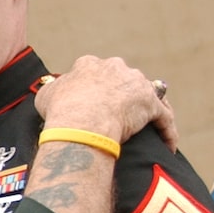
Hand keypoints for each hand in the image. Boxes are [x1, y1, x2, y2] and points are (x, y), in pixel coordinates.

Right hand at [35, 55, 177, 151]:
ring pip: (147, 96)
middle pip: (122, 81)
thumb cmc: (61, 110)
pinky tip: (167, 147)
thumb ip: (53, 91)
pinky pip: (163, 119)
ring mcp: (136, 84)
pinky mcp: (152, 104)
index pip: (94, 73)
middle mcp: (116, 68)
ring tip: (144, 131)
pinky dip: (166, 132)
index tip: (88, 103)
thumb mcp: (45, 96)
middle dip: (120, 96)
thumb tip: (54, 94)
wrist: (82, 122)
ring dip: (145, 111)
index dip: (92, 89)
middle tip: (114, 117)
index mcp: (89, 65)